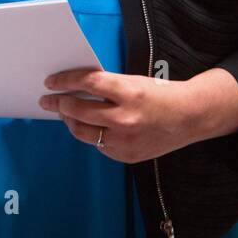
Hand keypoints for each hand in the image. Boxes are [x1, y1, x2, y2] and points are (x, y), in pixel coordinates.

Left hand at [37, 67, 237, 162]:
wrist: (189, 117)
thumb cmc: (160, 95)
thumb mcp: (134, 82)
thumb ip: (107, 87)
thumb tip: (74, 89)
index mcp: (130, 92)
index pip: (88, 83)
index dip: (65, 81)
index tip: (51, 82)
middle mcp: (126, 118)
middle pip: (79, 111)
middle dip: (59, 104)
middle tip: (48, 100)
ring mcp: (125, 140)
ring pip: (83, 131)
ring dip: (69, 121)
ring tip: (64, 114)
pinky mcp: (125, 156)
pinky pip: (98, 145)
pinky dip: (90, 134)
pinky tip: (87, 126)